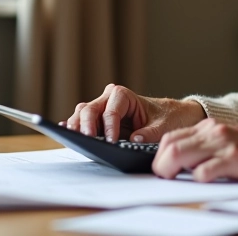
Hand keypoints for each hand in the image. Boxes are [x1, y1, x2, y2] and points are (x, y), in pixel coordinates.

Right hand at [64, 84, 205, 141]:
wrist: (171, 116)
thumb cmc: (167, 117)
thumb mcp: (164, 126)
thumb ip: (150, 133)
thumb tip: (135, 140)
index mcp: (124, 95)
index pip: (110, 111)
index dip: (109, 127)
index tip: (111, 141)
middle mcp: (108, 99)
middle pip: (89, 109)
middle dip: (87, 125)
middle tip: (87, 140)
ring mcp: (101, 109)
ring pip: (82, 114)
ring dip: (77, 126)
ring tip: (75, 139)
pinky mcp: (98, 121)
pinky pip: (82, 122)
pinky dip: (75, 128)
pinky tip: (66, 133)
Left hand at [152, 119, 237, 181]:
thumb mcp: (229, 141)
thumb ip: (207, 147)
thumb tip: (181, 163)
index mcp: (211, 126)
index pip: (171, 136)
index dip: (159, 154)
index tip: (159, 168)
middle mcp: (214, 131)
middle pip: (170, 144)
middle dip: (159, 163)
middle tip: (162, 177)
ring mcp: (224, 144)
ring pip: (181, 154)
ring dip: (170, 170)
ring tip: (172, 180)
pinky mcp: (235, 159)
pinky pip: (205, 171)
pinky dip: (198, 179)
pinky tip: (203, 182)